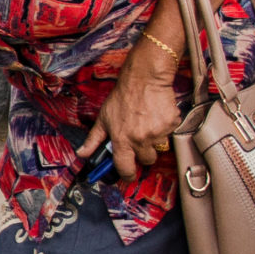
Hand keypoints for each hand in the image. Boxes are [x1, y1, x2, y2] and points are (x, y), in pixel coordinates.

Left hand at [78, 45, 183, 181]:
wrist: (144, 79)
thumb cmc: (122, 97)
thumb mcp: (103, 118)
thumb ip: (93, 139)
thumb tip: (82, 154)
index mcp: (122, 140)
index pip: (125, 168)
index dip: (127, 174)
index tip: (128, 174)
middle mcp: (140, 139)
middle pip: (146, 160)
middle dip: (142, 153)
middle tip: (138, 138)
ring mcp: (158, 132)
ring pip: (159, 146)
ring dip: (154, 138)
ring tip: (146, 121)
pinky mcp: (172, 124)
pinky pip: (169, 133)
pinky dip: (164, 126)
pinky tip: (156, 114)